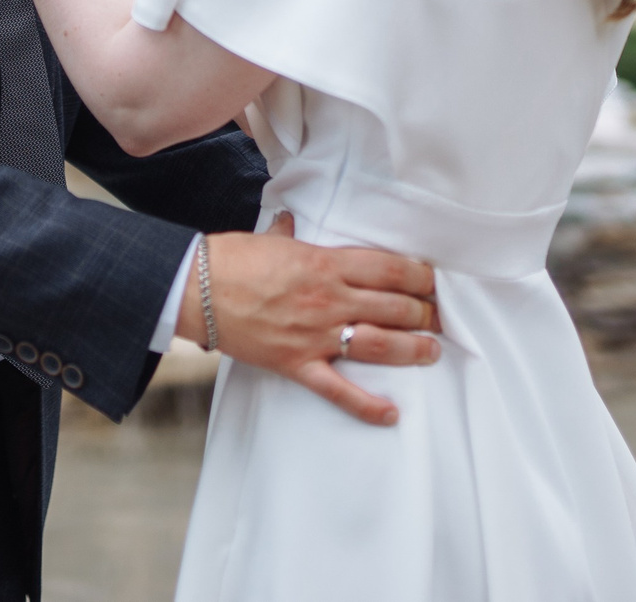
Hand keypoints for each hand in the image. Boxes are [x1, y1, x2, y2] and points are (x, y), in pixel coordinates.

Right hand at [185, 215, 440, 426]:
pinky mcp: (297, 363)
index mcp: (326, 263)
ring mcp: (315, 334)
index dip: (419, 277)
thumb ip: (289, 234)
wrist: (196, 289)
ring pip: (379, 344)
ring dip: (412, 349)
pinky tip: (391, 414)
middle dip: (424, 313)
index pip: (389, 270)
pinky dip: (367, 405)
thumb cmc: (231, 259)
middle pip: (393, 307)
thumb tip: (290, 221)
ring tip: (432, 352)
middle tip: (439, 318)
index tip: (434, 282)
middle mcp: (329, 299)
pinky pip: (338, 390)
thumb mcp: (270, 239)